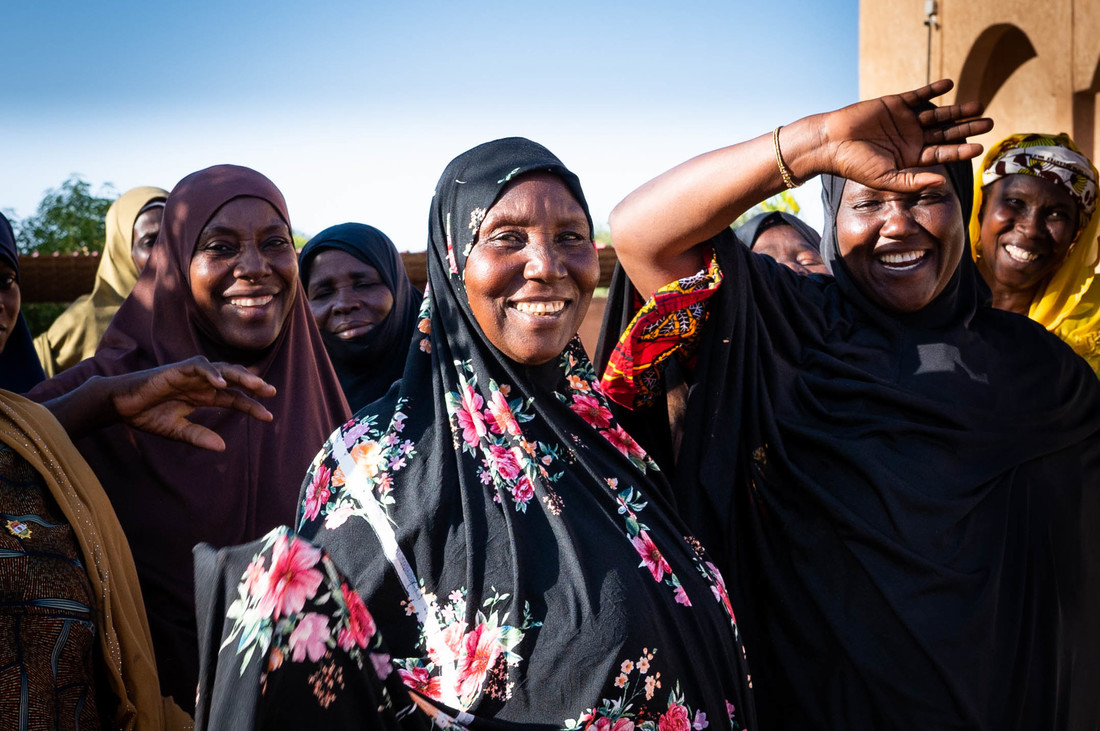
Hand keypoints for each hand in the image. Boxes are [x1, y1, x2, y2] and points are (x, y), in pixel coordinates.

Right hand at [109, 356, 275, 450]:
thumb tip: (221, 447)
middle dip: (253, 385)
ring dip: (239, 376)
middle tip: (272, 392)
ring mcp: (189, 375)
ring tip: (256, 385)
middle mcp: (200, 383)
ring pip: (221, 370)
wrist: (120, 405)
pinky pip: (198, 367)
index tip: (269, 417)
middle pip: (233, 380)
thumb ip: (198, 436)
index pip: (233, 399)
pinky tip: (222, 384)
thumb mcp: (176, 430)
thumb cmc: (146, 415)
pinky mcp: (176, 370)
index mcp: (203, 396)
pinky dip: (211, 373)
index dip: (251, 406)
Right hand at [815, 79, 992, 190]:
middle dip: (967, 128)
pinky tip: (949, 85)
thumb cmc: (855, 165)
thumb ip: (913, 181)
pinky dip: (933, 90)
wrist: (831, 143)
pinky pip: (918, 95)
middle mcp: (911, 138)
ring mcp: (904, 120)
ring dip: (957, 110)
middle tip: (989, 122)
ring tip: (977, 105)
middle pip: (946, 132)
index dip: (961, 150)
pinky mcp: (895, 103)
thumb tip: (942, 182)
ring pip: (937, 114)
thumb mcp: (886, 178)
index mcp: (911, 157)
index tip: (979, 147)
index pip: (942, 154)